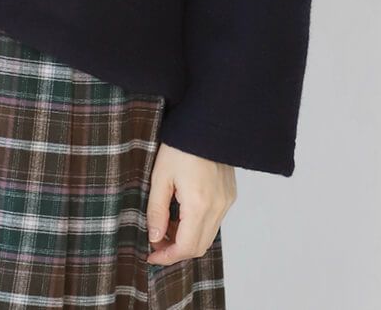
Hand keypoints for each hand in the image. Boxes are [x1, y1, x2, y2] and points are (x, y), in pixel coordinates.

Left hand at [144, 142, 235, 265]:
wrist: (206, 123)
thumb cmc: (180, 145)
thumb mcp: (160, 176)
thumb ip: (156, 210)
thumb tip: (154, 237)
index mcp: (199, 204)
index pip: (186, 247)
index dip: (167, 256)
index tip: (151, 254)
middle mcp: (218, 207)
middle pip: (199, 247)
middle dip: (176, 250)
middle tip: (156, 242)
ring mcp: (226, 202)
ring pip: (208, 236)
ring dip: (186, 239)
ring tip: (166, 226)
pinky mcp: (229, 195)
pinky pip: (214, 222)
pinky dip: (197, 226)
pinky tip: (181, 214)